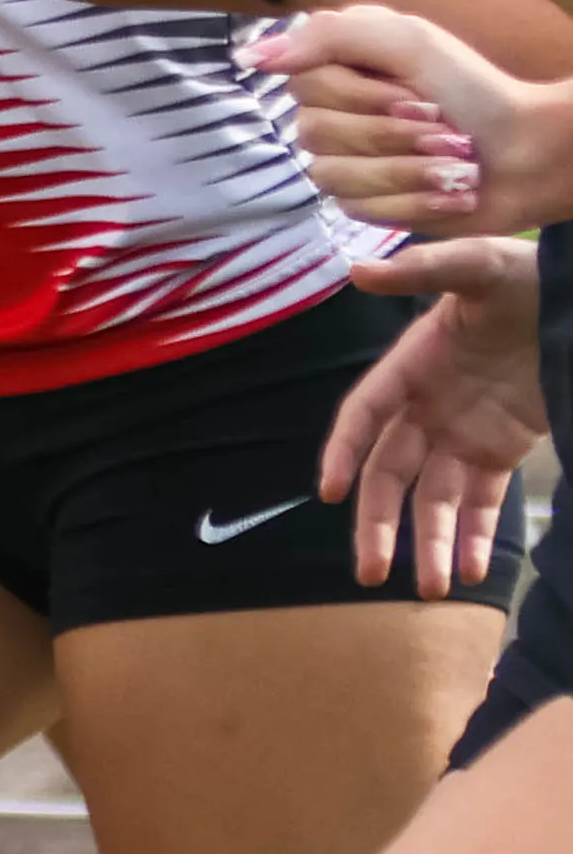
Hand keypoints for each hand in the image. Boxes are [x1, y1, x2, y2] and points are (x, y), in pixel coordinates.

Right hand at [256, 1, 572, 235]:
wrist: (528, 152)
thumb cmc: (473, 89)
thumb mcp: (406, 39)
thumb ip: (325, 36)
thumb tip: (249, 58)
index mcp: (334, 68)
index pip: (304, 86)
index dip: (363, 97)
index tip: (417, 93)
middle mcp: (330, 113)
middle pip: (316, 134)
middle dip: (392, 136)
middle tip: (445, 129)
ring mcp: (345, 162)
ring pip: (334, 176)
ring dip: (408, 171)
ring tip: (458, 166)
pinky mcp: (366, 205)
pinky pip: (359, 210)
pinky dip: (415, 203)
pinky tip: (451, 193)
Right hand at [320, 236, 550, 593]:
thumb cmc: (524, 276)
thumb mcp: (477, 263)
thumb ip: (422, 269)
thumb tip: (357, 271)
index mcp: (410, 366)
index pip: (365, 415)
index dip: (342, 451)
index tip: (328, 491)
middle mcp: (426, 407)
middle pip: (390, 473)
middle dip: (379, 522)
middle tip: (370, 573)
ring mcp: (462, 432)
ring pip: (435, 497)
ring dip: (427, 541)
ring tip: (428, 589)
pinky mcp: (500, 450)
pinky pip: (482, 500)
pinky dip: (473, 534)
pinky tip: (469, 571)